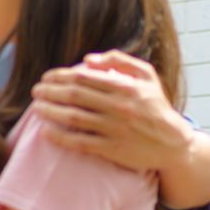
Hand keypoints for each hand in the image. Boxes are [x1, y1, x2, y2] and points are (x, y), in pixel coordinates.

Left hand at [31, 51, 190, 172]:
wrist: (173, 143)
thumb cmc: (155, 106)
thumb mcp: (147, 76)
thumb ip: (120, 61)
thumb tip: (88, 60)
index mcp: (125, 87)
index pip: (83, 78)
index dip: (59, 76)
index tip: (46, 78)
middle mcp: (119, 107)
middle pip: (74, 96)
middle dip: (49, 92)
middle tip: (35, 91)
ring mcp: (114, 129)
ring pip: (73, 118)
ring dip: (50, 111)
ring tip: (36, 108)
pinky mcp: (112, 149)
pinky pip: (80, 142)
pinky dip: (60, 136)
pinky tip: (45, 131)